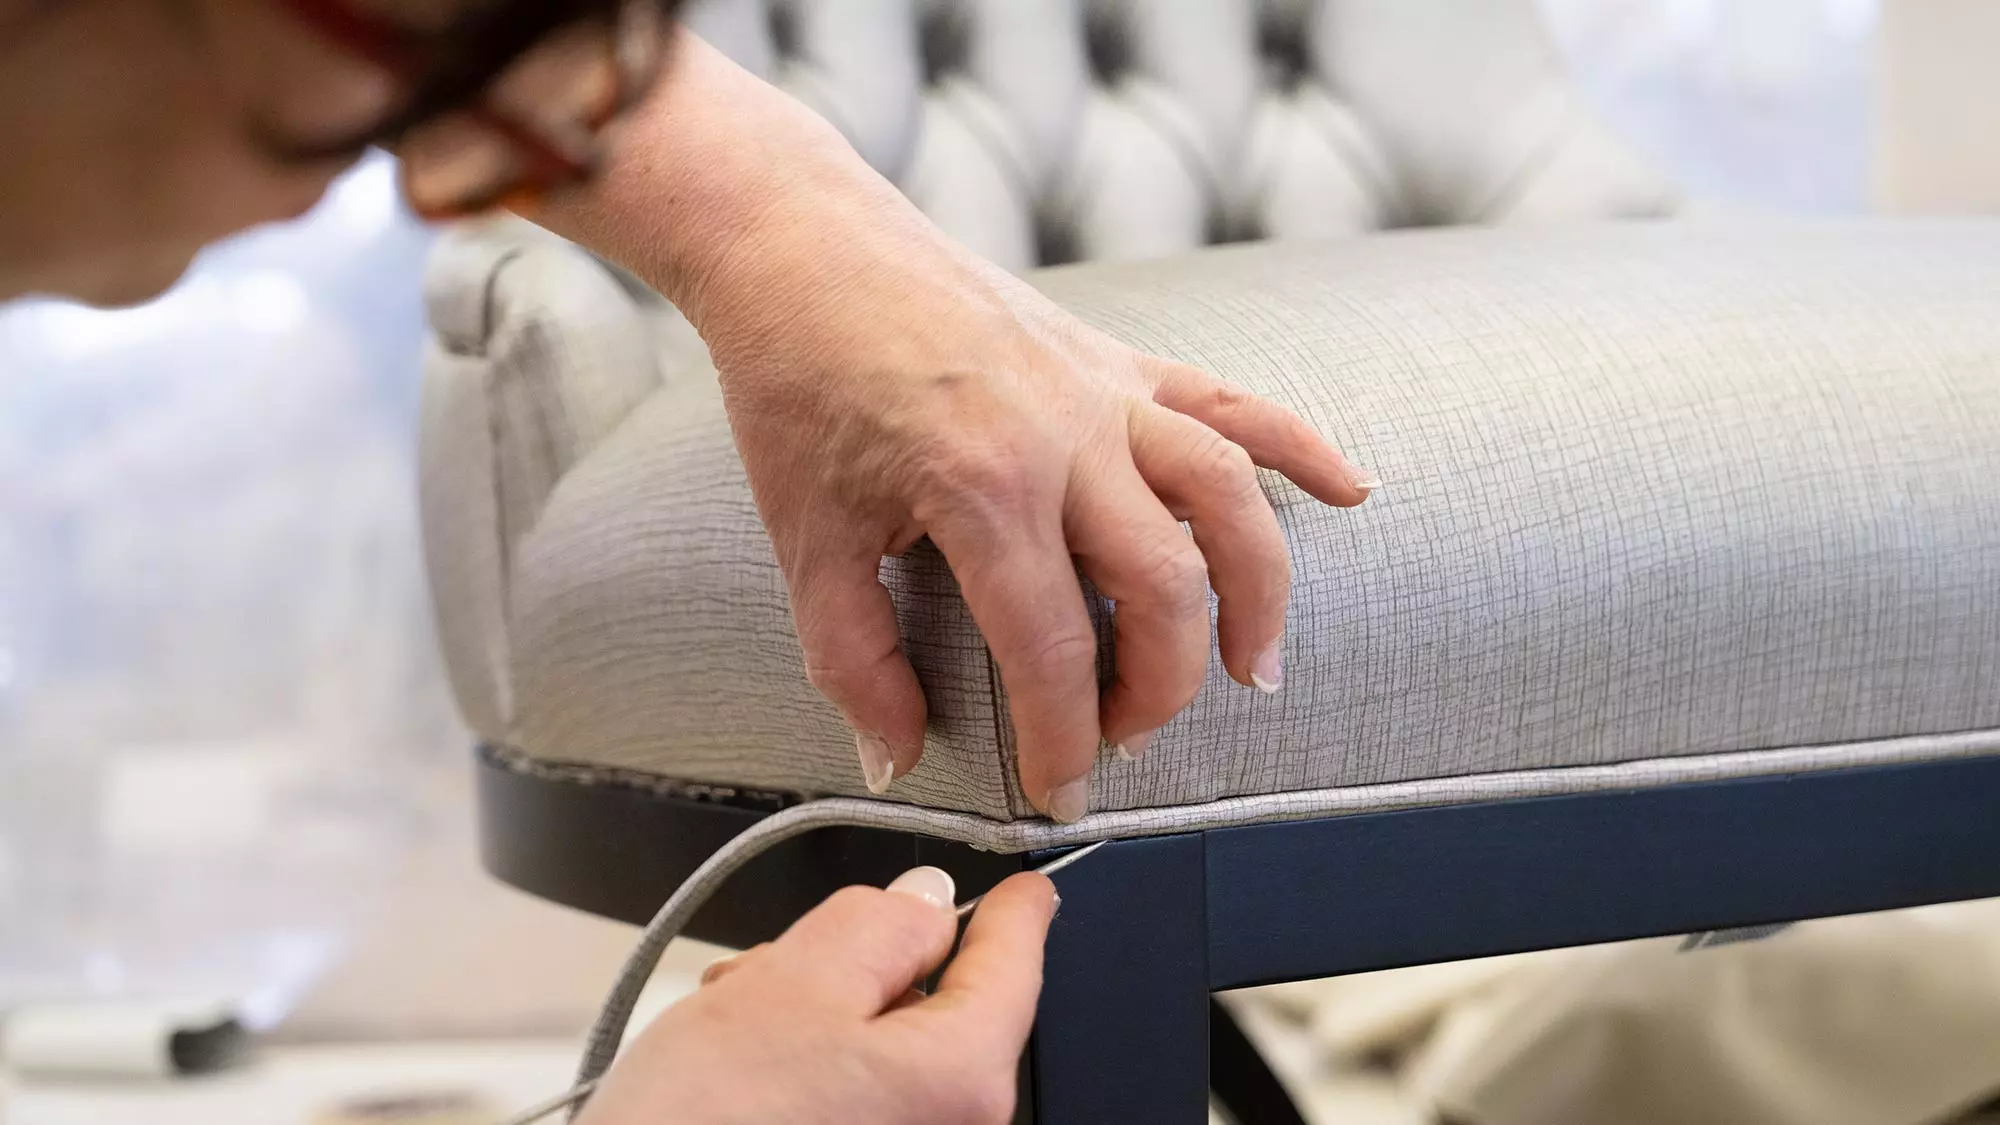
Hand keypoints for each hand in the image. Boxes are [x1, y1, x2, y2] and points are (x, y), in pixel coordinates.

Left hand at [544, 32, 1375, 820]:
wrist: (805, 245)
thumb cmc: (797, 385)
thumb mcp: (806, 537)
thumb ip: (854, 660)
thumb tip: (893, 760)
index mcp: (982, 489)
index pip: (1053, 650)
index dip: (1064, 740)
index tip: (1062, 790)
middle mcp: (1064, 438)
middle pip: (1165, 586)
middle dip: (1161, 686)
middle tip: (1130, 734)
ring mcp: (1103, 390)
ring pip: (1226, 497)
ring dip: (1256, 592)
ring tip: (1256, 668)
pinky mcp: (1118, 355)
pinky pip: (1232, 400)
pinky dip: (1299, 447)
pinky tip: (1351, 492)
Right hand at [577, 869, 1055, 1124]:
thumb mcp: (791, 983)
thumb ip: (878, 925)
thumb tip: (929, 903)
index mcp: (961, 1078)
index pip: (1016, 964)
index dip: (1012, 910)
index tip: (1024, 888)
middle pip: (936, 1012)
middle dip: (861, 972)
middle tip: (780, 964)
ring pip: (884, 1059)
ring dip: (815, 1024)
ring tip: (730, 1033)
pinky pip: (853, 1107)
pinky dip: (804, 1079)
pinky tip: (737, 1078)